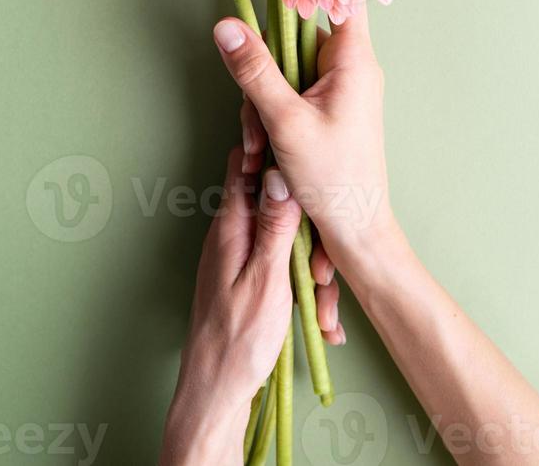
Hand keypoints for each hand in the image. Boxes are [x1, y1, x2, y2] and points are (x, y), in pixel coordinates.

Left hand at [159, 148, 300, 465]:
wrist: (215, 389)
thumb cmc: (238, 338)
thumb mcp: (266, 278)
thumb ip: (274, 225)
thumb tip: (280, 173)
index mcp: (232, 225)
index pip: (245, 165)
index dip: (272, 149)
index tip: (304, 151)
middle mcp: (232, 232)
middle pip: (272, 197)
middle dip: (305, 216)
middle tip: (323, 256)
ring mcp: (239, 253)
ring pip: (281, 232)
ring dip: (308, 256)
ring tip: (322, 299)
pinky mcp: (248, 274)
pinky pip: (279, 258)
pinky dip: (300, 277)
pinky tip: (318, 311)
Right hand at [213, 7, 393, 270]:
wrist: (355, 229)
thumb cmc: (334, 180)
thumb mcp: (285, 122)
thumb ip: (255, 71)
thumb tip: (227, 26)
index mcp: (353, 59)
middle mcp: (349, 67)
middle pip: (296, 37)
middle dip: (264, 72)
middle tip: (254, 114)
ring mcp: (338, 88)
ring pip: (286, 69)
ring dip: (262, 102)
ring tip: (261, 145)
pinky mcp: (326, 108)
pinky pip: (290, 93)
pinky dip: (271, 115)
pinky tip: (265, 149)